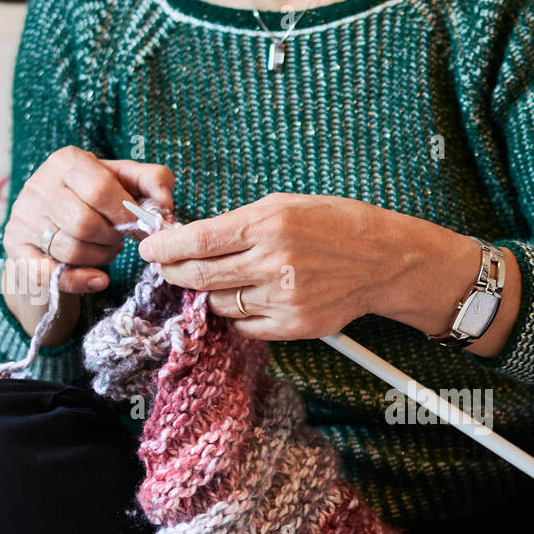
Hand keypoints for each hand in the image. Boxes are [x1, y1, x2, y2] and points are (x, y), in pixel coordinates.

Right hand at [2, 146, 175, 342]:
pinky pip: (49, 274)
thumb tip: (165, 205)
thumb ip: (154, 182)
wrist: (56, 224)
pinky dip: (80, 281)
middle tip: (120, 240)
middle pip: (84, 223)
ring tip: (106, 250)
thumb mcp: (127, 182)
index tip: (141, 227)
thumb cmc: (99, 201)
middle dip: (112, 239)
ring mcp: (23, 217)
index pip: (101, 189)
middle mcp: (38, 185)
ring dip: (100, 258)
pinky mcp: (15, 247)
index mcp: (66, 161)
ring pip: (69, 249)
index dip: (127, 215)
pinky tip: (98, 279)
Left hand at [138, 192, 486, 341]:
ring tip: (213, 283)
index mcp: (267, 224)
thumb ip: (239, 224)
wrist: (383, 260)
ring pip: (219, 304)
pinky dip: (236, 315)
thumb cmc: (335, 225)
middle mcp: (273, 262)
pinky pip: (245, 326)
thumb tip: (194, 238)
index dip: (165, 247)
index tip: (150, 249)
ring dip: (207, 295)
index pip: (198, 240)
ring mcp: (283, 298)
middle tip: (167, 269)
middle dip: (175, 273)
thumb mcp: (284, 206)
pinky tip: (243, 300)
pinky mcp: (293, 325)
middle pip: (200, 277)